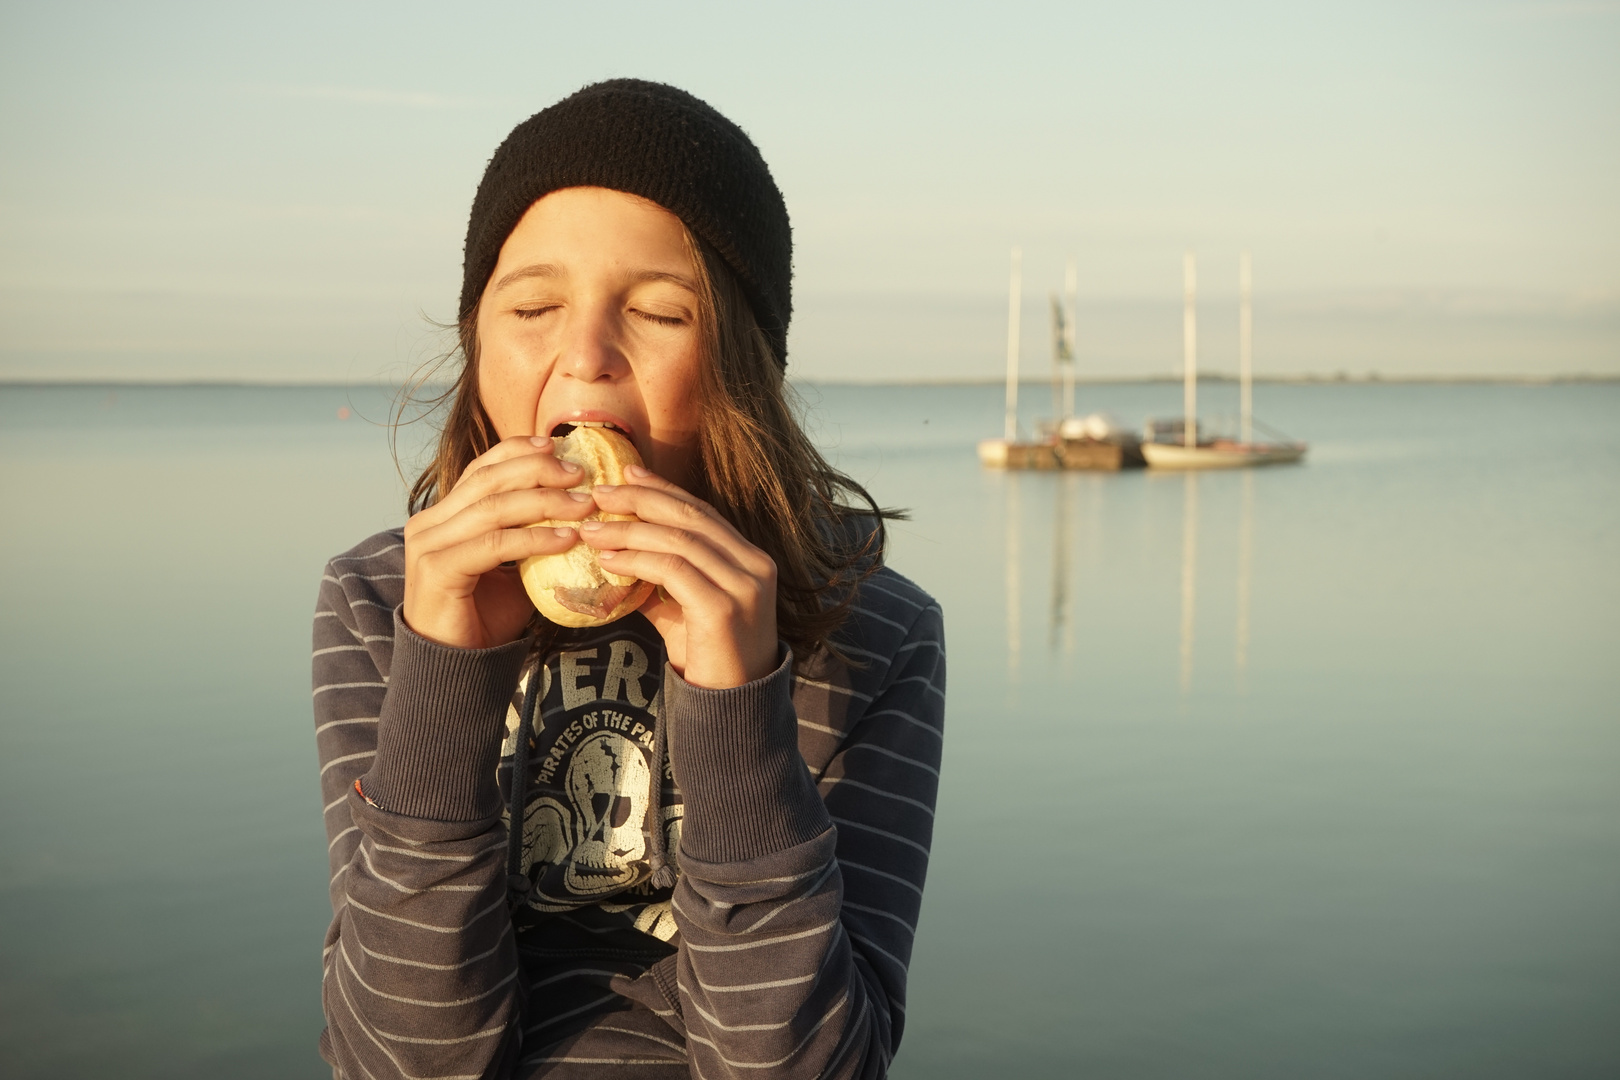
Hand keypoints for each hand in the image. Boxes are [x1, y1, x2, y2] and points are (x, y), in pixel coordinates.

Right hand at [402, 436, 596, 649]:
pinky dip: (535, 538)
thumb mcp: (512, 567)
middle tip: (581, 474)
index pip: (482, 469)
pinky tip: (567, 539)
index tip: (557, 445)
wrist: (455, 669)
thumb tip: (578, 511)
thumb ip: (532, 536)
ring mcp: (429, 544)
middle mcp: (429, 523)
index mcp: (443, 515)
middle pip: (488, 480)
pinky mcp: (437, 569)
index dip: (519, 452)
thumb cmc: (484, 618)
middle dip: (538, 470)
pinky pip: (494, 545)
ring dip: (545, 503)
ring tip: (584, 505)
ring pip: (493, 508)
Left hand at [581, 467, 777, 688]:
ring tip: (591, 529)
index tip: (625, 474)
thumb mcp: (684, 607)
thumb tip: (613, 550)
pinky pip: (673, 570)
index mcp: (750, 559)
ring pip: (680, 540)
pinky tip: (608, 560)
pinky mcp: (723, 608)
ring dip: (629, 530)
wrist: (732, 708)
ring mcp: (744, 586)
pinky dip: (636, 559)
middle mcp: (755, 565)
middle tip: (598, 493)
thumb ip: (659, 577)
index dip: (662, 490)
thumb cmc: (708, 656)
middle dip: (641, 500)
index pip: (702, 512)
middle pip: (691, 517)